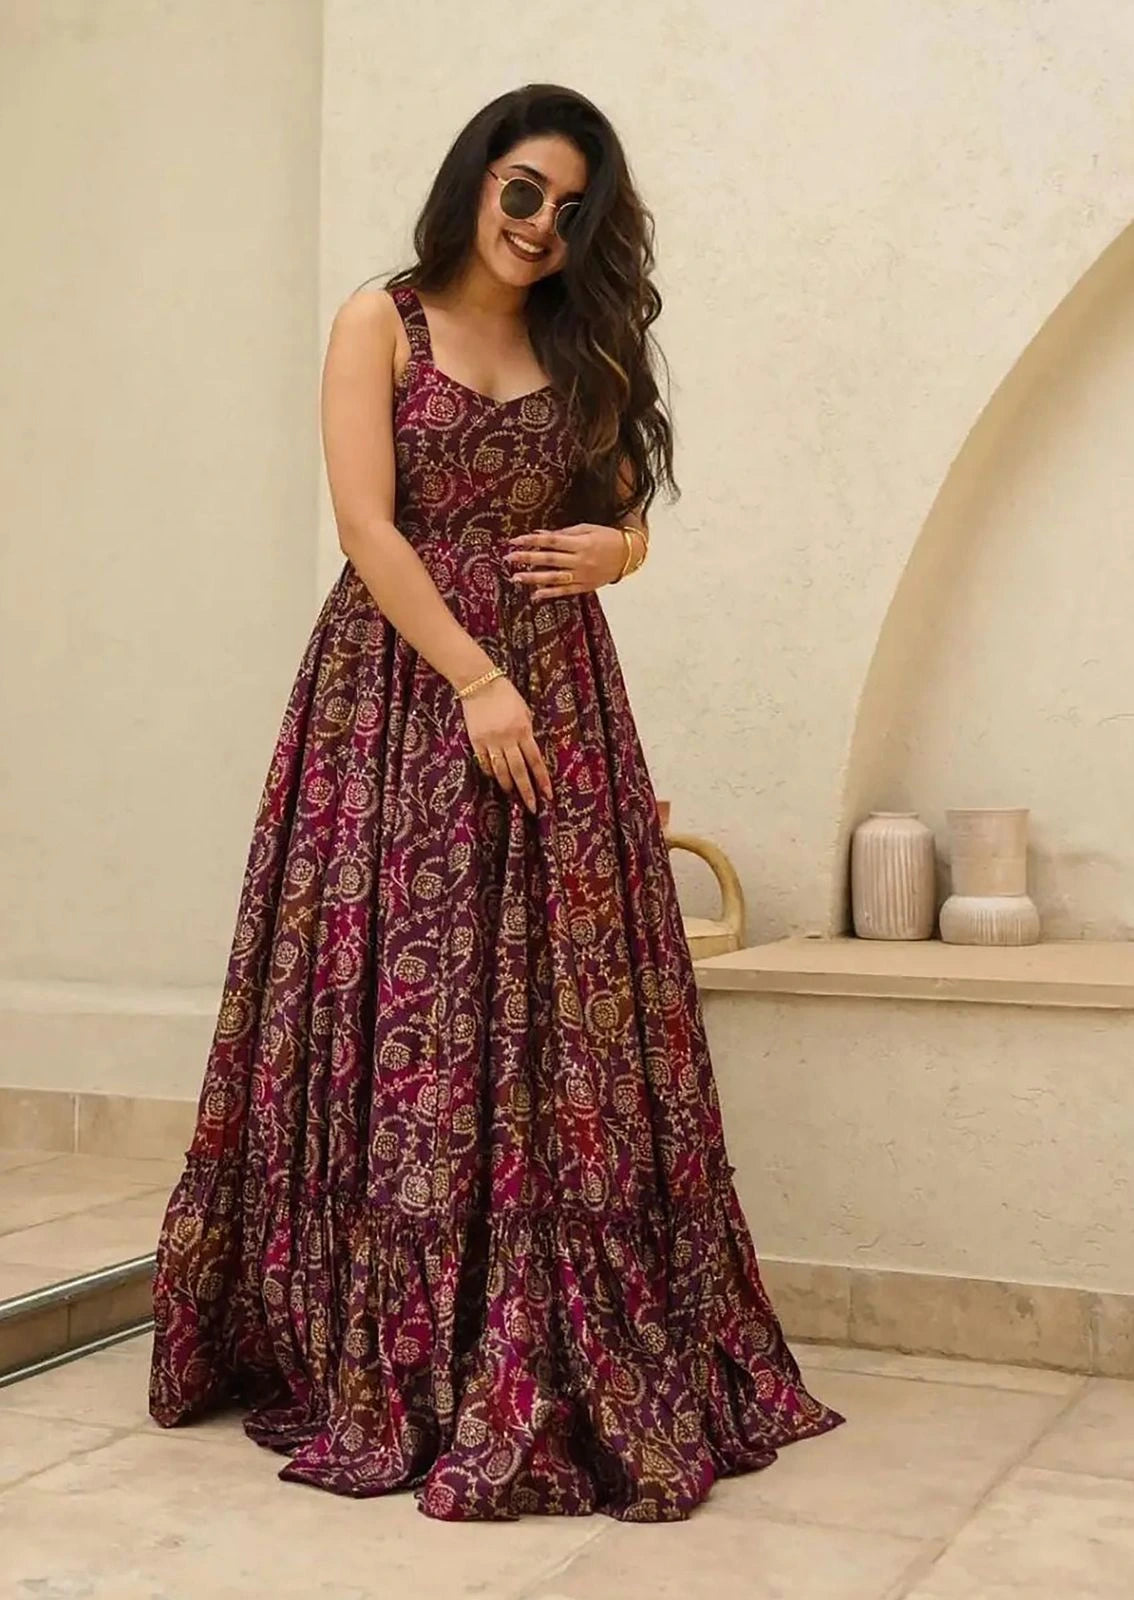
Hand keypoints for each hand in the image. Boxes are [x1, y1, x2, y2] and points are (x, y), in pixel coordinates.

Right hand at [460, 675, 551, 813]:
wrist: (479, 683)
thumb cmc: (505, 694)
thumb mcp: (524, 710)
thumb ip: (527, 730)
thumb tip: (529, 751)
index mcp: (523, 730)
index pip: (535, 761)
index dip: (542, 780)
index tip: (547, 795)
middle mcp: (508, 739)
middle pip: (519, 771)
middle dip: (527, 791)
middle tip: (532, 807)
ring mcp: (491, 741)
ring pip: (501, 770)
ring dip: (508, 785)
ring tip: (513, 794)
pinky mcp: (476, 741)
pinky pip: (484, 762)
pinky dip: (490, 772)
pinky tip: (495, 777)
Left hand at [504, 524, 626, 600]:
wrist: (629, 555)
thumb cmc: (607, 537)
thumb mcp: (587, 529)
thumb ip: (564, 532)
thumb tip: (539, 533)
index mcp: (580, 543)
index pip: (551, 541)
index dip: (532, 540)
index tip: (515, 540)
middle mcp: (580, 560)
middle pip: (549, 559)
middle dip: (527, 558)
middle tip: (508, 558)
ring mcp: (582, 575)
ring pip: (554, 578)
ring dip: (533, 578)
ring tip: (516, 578)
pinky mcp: (585, 586)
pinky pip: (565, 591)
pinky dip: (550, 593)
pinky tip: (535, 595)